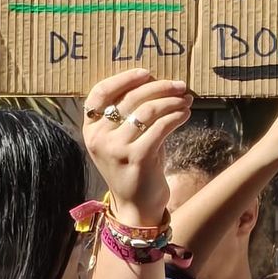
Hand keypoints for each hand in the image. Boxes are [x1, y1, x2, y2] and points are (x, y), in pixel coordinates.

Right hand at [82, 69, 192, 224]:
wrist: (136, 205)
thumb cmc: (134, 166)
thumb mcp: (124, 138)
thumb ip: (131, 113)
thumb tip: (157, 83)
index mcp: (91, 129)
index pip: (99, 92)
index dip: (124, 78)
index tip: (147, 73)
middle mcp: (99, 137)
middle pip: (130, 98)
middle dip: (159, 87)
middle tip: (180, 86)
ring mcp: (116, 148)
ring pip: (148, 110)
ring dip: (172, 101)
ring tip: (186, 100)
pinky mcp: (136, 158)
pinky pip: (160, 127)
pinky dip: (176, 116)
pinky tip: (185, 114)